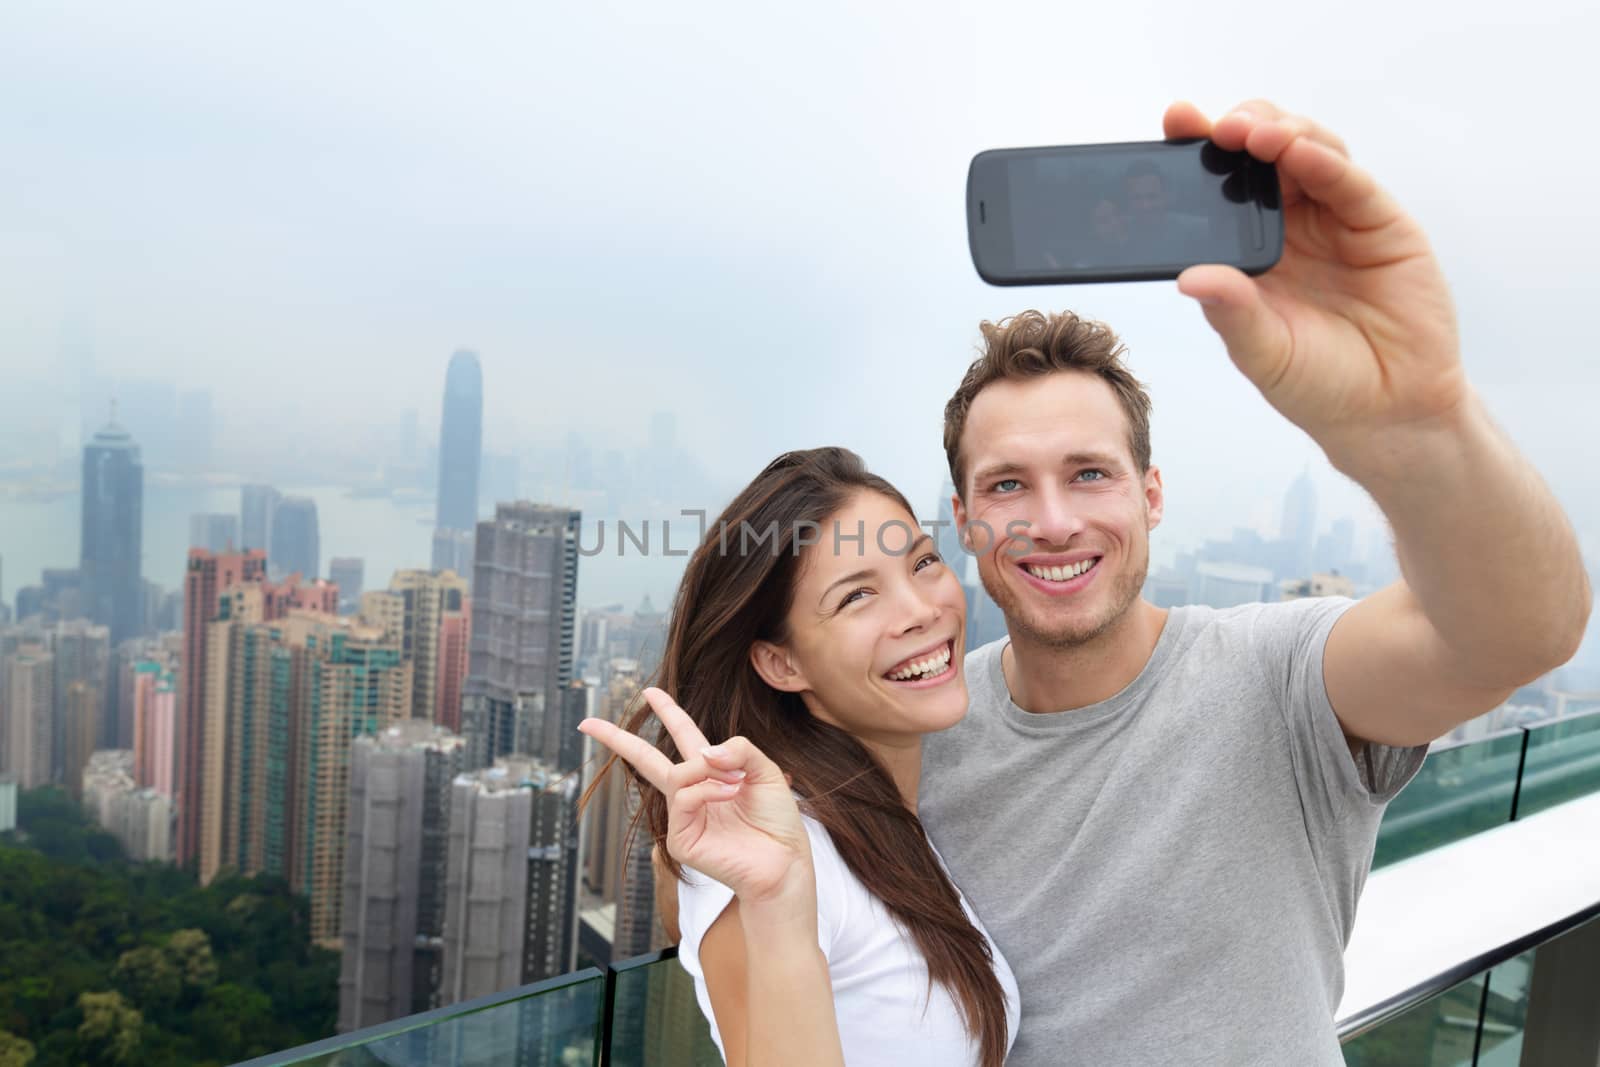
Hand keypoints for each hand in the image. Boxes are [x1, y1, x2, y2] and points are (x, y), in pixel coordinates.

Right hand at [579, 687, 813, 905]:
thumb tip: (703, 751)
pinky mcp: (679, 840)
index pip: (683, 736)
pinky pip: (684, 798)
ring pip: (677, 776)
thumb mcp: (766, 771)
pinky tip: (731, 793)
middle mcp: (691, 793)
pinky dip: (708, 790)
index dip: (668, 712)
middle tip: (587, 723)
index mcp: (711, 772)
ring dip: (707, 771)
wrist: (784, 862)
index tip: (649, 693)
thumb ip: (739, 749)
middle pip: (646, 760)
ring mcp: (682, 818)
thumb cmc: (777, 820)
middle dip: (617, 739)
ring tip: (737, 782)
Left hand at [1165, 100, 1466, 468]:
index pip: (1220, 188)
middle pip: (1263, 154)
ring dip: (1278, 133)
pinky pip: (1350, 181)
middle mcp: (1292, 224)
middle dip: (1237, 131)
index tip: (1174, 125)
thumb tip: (1190, 278)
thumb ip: (1232, 313)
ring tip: (1252, 134)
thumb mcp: (1263, 353)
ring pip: (1306, 151)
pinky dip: (1323, 160)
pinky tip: (1298, 151)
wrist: (1388, 411)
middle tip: (1213, 129)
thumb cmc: (1318, 384)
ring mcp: (1336, 218)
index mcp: (1251, 249)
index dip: (1199, 152)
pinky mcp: (1381, 221)